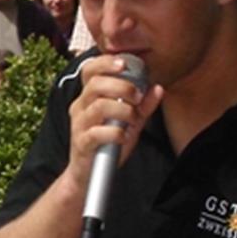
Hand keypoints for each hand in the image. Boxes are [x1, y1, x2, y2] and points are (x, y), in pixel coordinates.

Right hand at [66, 55, 162, 193]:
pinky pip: (97, 132)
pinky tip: (124, 136)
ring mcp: (79, 125)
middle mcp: (80, 107)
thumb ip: (143, 106)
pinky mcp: (82, 143)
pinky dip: (115, 133)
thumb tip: (157, 88)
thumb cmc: (107, 144)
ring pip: (98, 106)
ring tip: (133, 119)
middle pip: (95, 85)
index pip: (89, 71)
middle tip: (137, 96)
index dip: (105, 62)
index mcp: (88, 97)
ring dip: (122, 110)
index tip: (124, 64)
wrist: (87, 175)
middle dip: (121, 86)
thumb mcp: (129, 122)